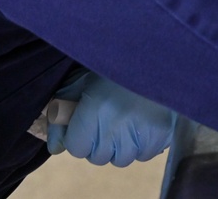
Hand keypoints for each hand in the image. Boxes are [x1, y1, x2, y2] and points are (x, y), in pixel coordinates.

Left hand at [46, 73, 176, 166]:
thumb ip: (60, 115)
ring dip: (120, 147)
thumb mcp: (80, 84)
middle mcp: (117, 126)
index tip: (89, 121)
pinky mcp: (162, 136)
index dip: (80, 136)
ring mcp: (142, 133)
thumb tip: (56, 148)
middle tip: (109, 119)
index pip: (77, 148)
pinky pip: (144, 155)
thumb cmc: (113, 70)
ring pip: (121, 159)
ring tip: (126, 122)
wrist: (157, 58)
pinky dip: (142, 145)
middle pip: (98, 157)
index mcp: (95, 109)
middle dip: (99, 143)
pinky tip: (143, 124)